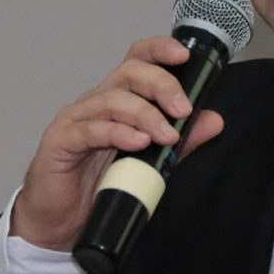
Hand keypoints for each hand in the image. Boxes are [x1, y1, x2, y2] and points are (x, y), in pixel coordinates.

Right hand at [11, 36, 224, 249]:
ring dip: (144, 115)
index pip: (138, 61)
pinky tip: (138, 143)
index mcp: (118, 99)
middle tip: (183, 110)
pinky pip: (90, 130)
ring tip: (166, 135)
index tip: (184, 56)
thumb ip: (181, 141)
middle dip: (161, 85)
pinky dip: (117, 133)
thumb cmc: (99, 185)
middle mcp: (96, 102)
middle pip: (128, 73)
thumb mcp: (151, 161)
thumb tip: (213, 120)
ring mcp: (76, 119)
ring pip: (112, 100)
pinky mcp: (60, 141)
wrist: (60, 222)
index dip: (159, 51)